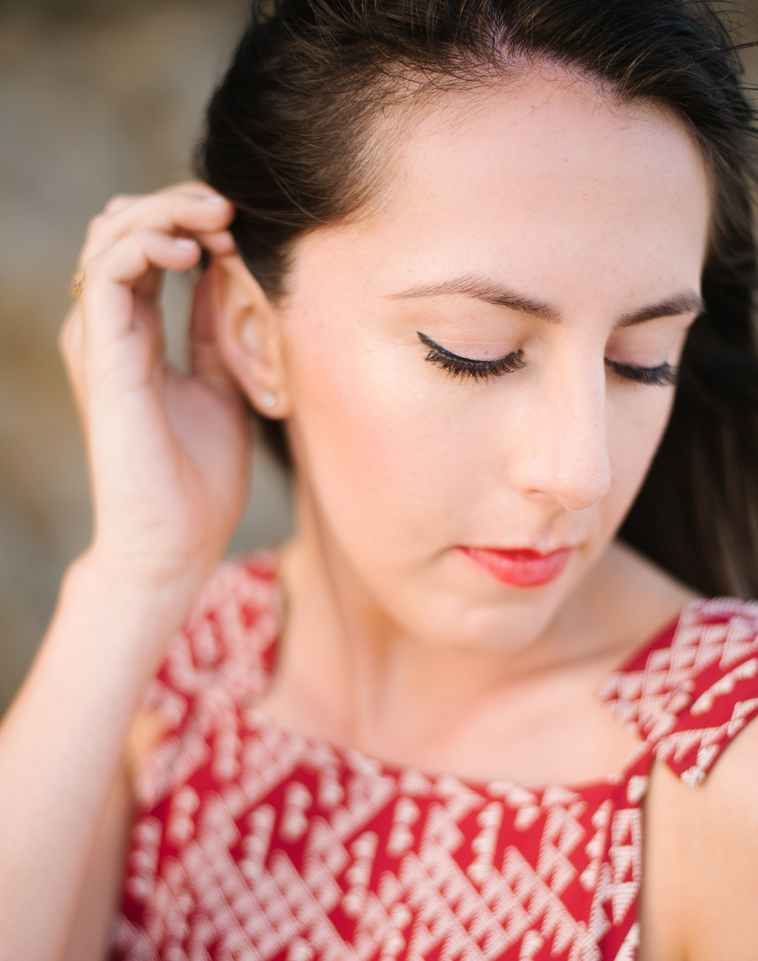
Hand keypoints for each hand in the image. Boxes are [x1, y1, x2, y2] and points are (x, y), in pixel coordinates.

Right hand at [60, 183, 249, 604]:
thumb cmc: (198, 481)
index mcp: (138, 337)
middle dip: (176, 205)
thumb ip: (218, 334)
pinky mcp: (101, 356)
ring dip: (163, 214)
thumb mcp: (225, 389)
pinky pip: (108, 273)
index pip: (150, 250)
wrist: (175, 543)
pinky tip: (192, 254)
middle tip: (227, 209)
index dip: (192, 225)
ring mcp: (100, 341)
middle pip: (123, 229)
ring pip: (108, 237)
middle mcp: (110, 331)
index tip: (242, 230)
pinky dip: (146, 245)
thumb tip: (231, 278)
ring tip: (215, 220)